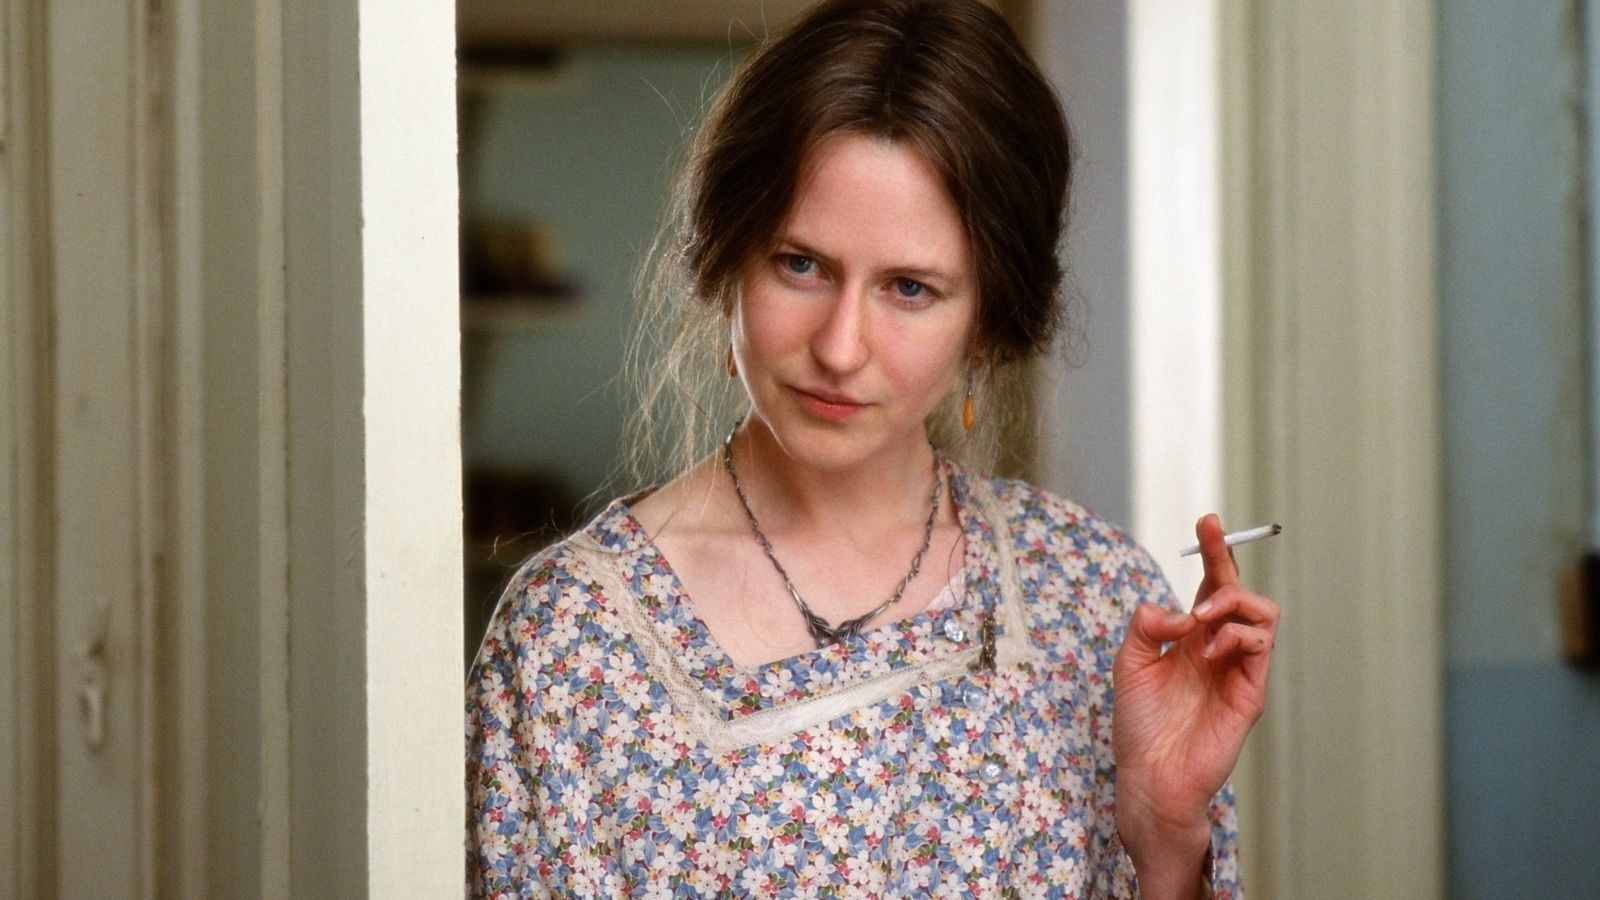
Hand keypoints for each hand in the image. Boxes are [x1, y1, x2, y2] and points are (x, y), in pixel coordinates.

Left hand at [1111, 514, 1279, 896]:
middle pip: (1240, 590)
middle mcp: (1219, 647)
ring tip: (1201, 621)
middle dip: (1226, 566)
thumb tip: (1175, 609)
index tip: (1206, 520)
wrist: (1149, 775)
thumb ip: (1146, 626)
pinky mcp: (1249, 692)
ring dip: (1232, 604)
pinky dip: (1237, 636)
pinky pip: (1261, 647)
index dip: (1213, 551)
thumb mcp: (1129, 663)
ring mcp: (1238, 669)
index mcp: (1192, 637)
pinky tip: (1209, 650)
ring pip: (1262, 612)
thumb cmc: (1140, 725)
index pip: (1211, 583)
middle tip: (1202, 578)